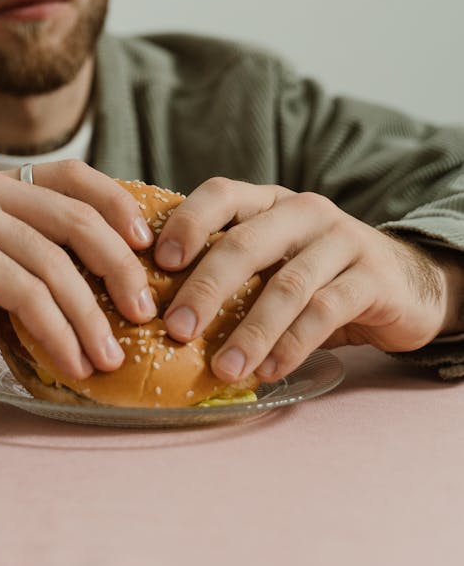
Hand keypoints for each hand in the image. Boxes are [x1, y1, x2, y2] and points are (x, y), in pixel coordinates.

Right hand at [0, 160, 156, 378]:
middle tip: (145, 312)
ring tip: (109, 359)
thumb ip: (26, 273)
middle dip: (120, 268)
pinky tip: (70, 362)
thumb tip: (97, 306)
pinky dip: (56, 330)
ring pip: (54, 261)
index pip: (73, 177)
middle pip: (76, 216)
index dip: (119, 206)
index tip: (149, 248)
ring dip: (90, 316)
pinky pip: (23, 290)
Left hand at [156, 178, 462, 382]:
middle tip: (176, 329)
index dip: (187, 222)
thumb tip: (159, 313)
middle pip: (245, 243)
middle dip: (206, 288)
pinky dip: (293, 345)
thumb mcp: (275, 260)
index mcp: (269, 201)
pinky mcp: (373, 278)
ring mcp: (341, 240)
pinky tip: (269, 371)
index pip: (221, 194)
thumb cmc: (320, 275)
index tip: (158, 262)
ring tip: (223, 368)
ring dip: (250, 332)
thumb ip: (232, 272)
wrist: (408, 283)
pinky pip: (325, 312)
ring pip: (287, 285)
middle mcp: (303, 212)